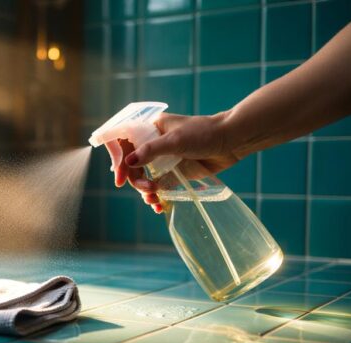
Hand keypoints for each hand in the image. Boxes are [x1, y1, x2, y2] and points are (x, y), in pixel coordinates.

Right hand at [108, 112, 240, 212]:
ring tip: (154, 200)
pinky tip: (159, 206)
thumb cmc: (205, 133)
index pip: (124, 143)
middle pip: (132, 165)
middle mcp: (153, 144)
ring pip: (143, 178)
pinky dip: (156, 197)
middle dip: (136, 180)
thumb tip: (128, 162)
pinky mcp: (174, 172)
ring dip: (145, 191)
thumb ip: (151, 151)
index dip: (118, 159)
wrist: (232, 141)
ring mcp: (163, 159)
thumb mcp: (176, 140)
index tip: (119, 177)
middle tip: (148, 190)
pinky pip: (158, 186)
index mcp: (150, 129)